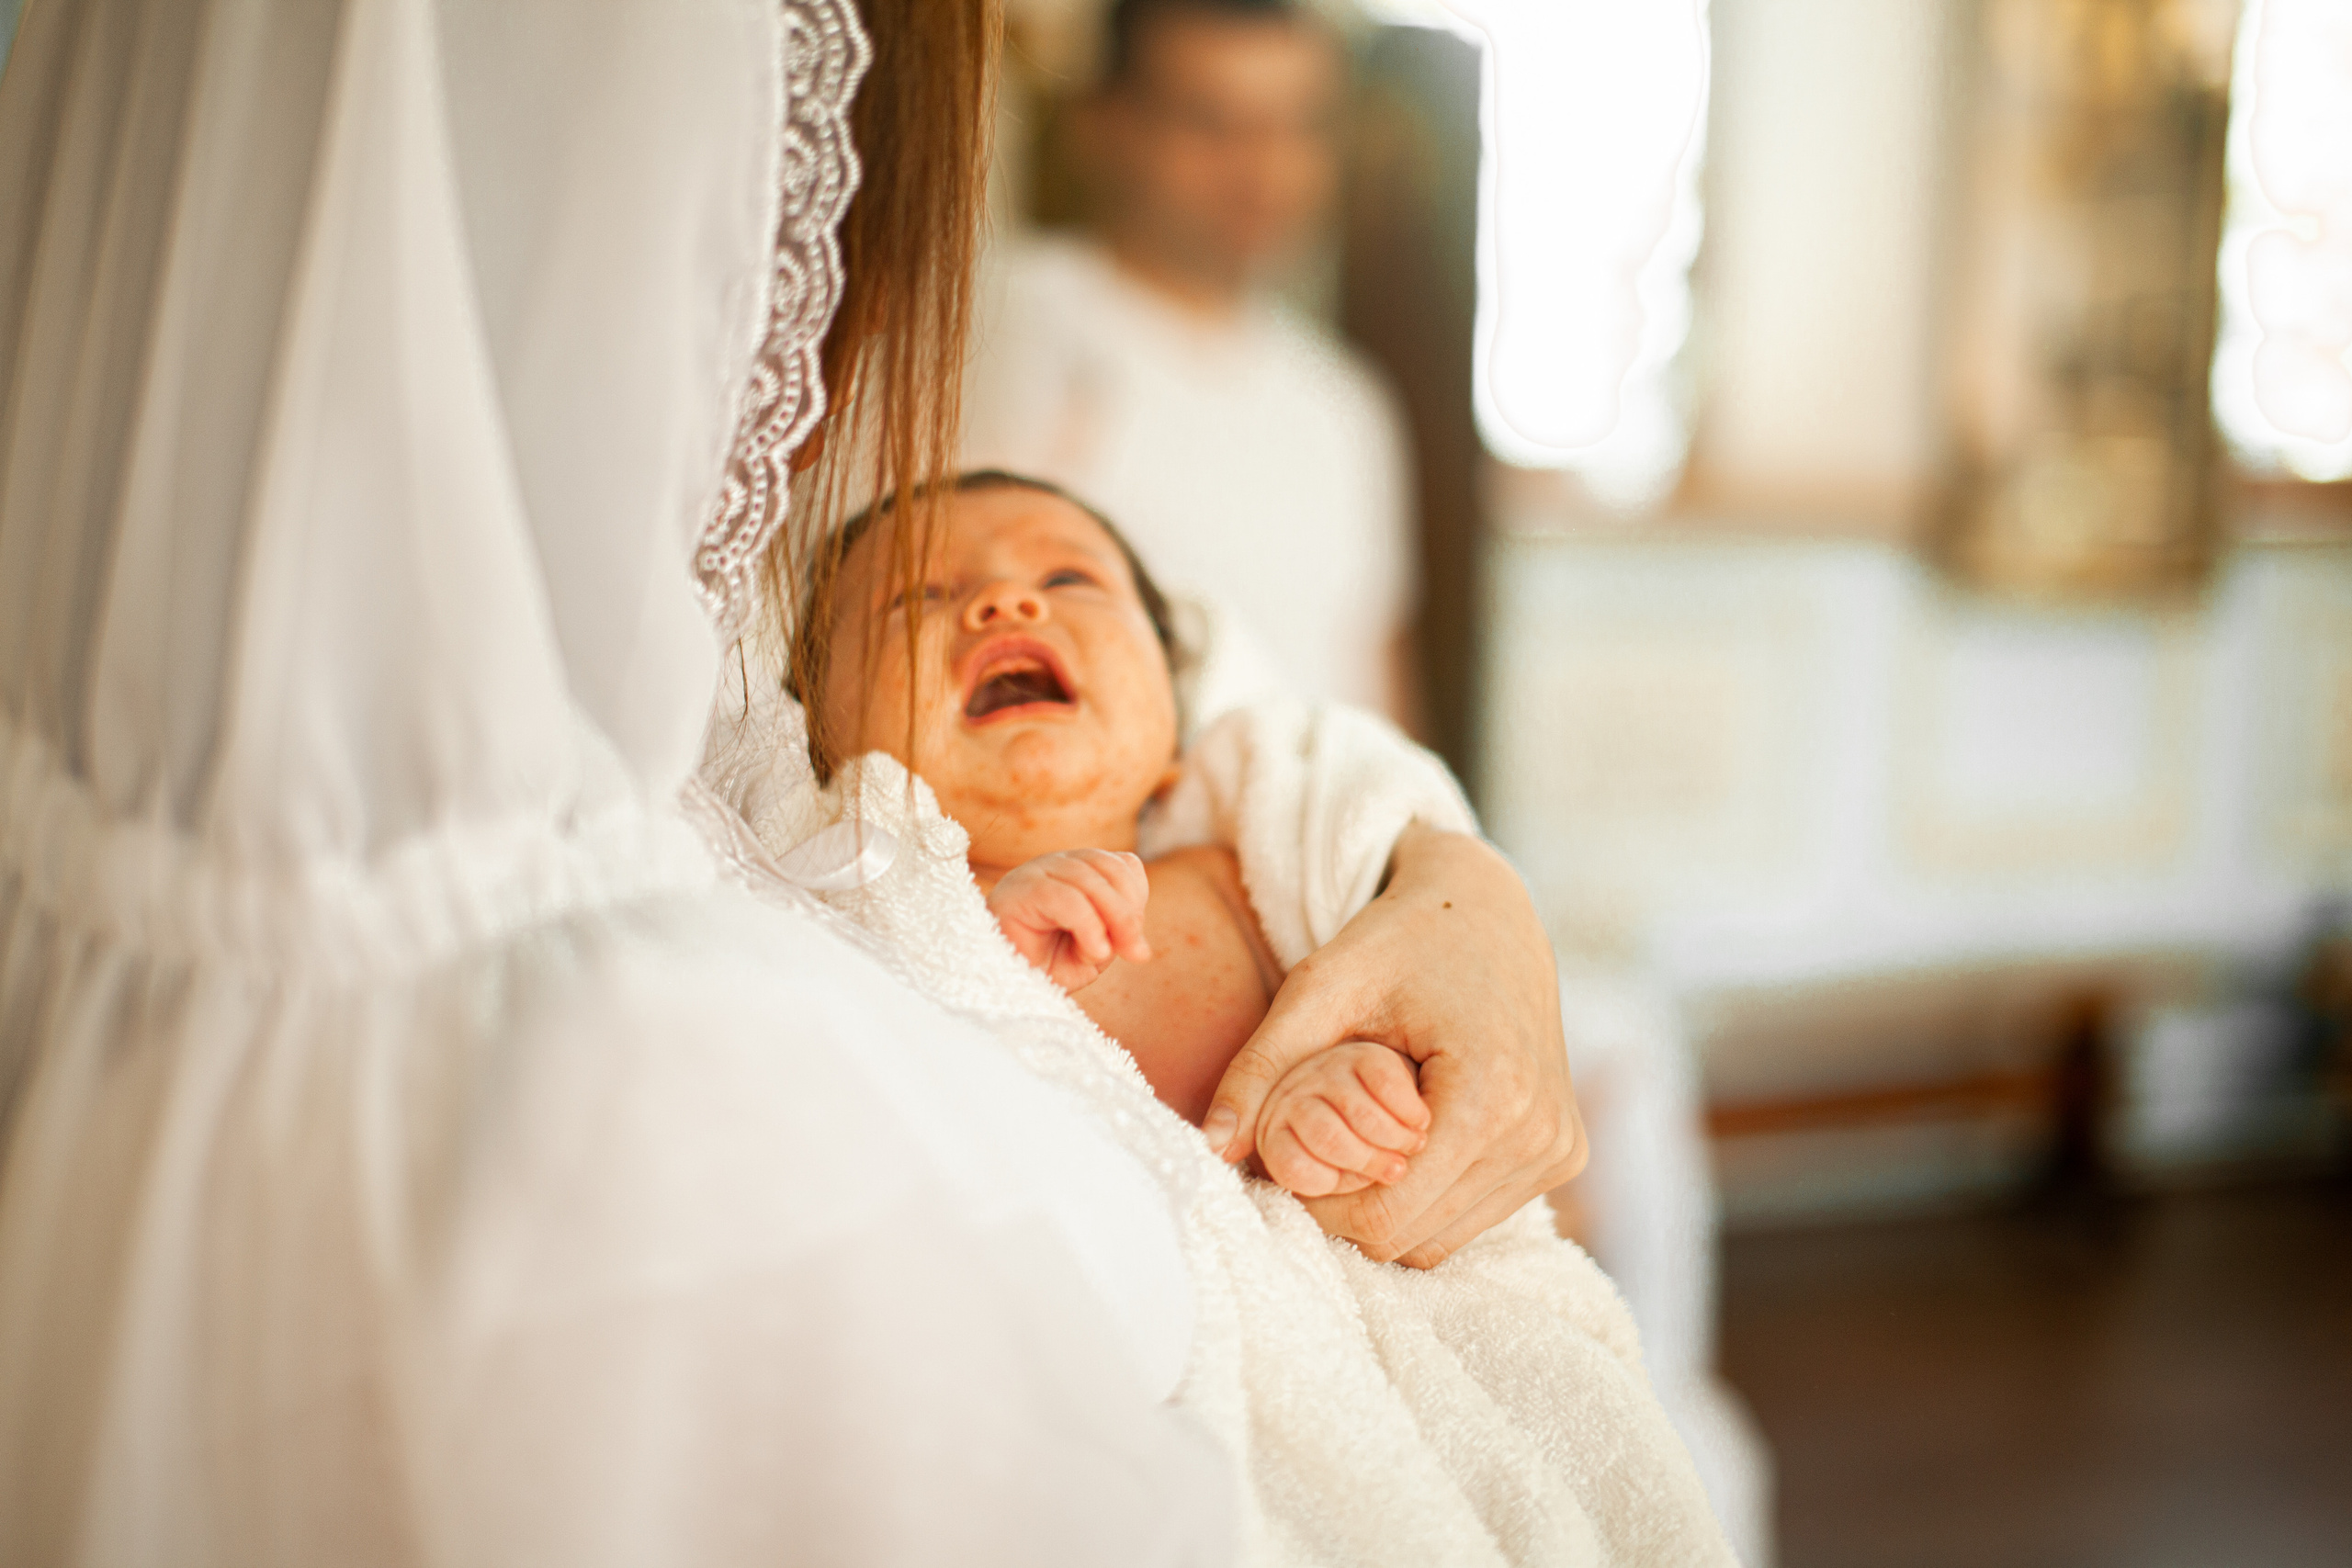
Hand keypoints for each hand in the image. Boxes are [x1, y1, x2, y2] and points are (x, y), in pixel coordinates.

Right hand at [987, 849, 1152, 991]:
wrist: (999, 985)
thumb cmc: (1044, 968)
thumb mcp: (1092, 954)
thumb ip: (1117, 940)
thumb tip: (1141, 949)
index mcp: (1078, 872)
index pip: (1123, 865)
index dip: (1137, 898)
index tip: (1136, 944)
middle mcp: (1057, 865)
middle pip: (1109, 868)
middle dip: (1129, 913)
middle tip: (1135, 953)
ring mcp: (1035, 873)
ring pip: (1089, 879)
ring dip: (1111, 919)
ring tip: (1106, 954)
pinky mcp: (1018, 891)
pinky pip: (1065, 897)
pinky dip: (1089, 924)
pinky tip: (1094, 951)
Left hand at [1203, 823, 1585, 1267]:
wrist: (1488, 908)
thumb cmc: (1397, 939)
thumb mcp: (1320, 987)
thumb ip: (1262, 1066)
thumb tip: (1210, 1145)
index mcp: (1492, 1098)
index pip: (1383, 1218)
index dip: (1317, 1200)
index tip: (1285, 1151)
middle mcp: (1540, 1137)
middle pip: (1409, 1240)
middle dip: (1346, 1203)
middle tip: (1313, 1140)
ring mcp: (1557, 1151)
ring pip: (1438, 1240)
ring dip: (1385, 1203)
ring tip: (1358, 1129)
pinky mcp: (1561, 1155)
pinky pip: (1469, 1217)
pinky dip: (1422, 1196)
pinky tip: (1401, 1134)